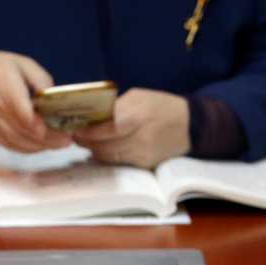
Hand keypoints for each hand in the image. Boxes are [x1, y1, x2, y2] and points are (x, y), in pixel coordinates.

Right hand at [0, 51, 70, 152]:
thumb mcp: (23, 63)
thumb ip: (41, 80)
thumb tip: (55, 99)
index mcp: (3, 82)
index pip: (21, 110)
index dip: (39, 125)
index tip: (59, 130)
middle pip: (21, 129)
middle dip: (47, 138)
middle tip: (66, 140)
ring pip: (15, 140)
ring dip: (38, 146)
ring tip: (58, 144)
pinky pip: (8, 144)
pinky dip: (26, 148)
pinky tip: (40, 146)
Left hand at [75, 89, 189, 168]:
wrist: (190, 126)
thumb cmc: (162, 106)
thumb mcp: (139, 97)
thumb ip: (116, 108)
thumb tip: (93, 118)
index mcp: (138, 117)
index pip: (107, 129)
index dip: (88, 132)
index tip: (75, 129)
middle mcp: (140, 139)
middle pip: (104, 146)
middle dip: (87, 142)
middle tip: (75, 136)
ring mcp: (142, 155)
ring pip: (109, 157)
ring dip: (94, 150)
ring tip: (85, 142)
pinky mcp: (144, 165)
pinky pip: (118, 162)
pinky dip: (106, 156)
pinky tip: (100, 149)